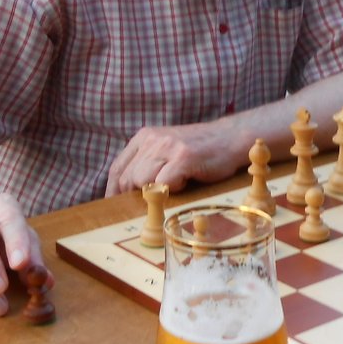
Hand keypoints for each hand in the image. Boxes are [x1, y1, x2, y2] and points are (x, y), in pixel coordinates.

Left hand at [104, 123, 238, 197]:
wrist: (230, 137)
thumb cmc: (199, 150)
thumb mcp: (166, 150)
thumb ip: (147, 164)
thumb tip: (127, 192)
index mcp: (144, 137)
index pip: (117, 168)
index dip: (113, 190)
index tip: (114, 206)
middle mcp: (152, 139)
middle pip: (127, 178)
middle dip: (136, 195)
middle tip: (155, 200)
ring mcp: (167, 147)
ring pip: (142, 181)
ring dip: (157, 191)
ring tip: (177, 183)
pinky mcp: (183, 157)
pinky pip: (164, 183)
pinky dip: (172, 189)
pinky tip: (185, 182)